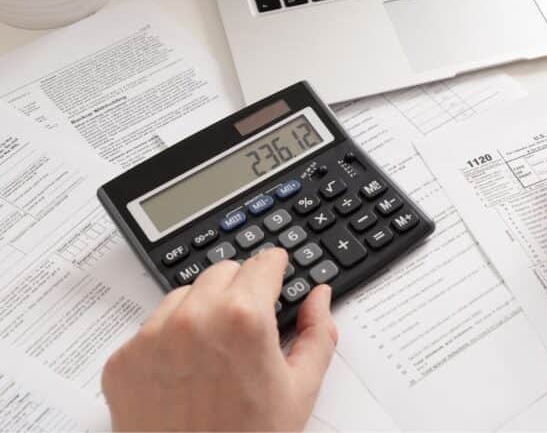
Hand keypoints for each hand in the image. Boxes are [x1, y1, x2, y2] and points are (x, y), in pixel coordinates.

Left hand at [102, 249, 337, 430]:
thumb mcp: (301, 390)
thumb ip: (318, 333)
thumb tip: (318, 296)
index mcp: (244, 318)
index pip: (262, 262)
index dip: (275, 269)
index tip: (276, 274)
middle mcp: (194, 318)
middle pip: (223, 272)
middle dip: (241, 289)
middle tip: (250, 325)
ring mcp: (151, 338)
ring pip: (184, 295)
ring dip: (202, 309)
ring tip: (216, 353)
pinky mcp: (122, 360)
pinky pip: (149, 329)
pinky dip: (168, 340)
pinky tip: (185, 374)